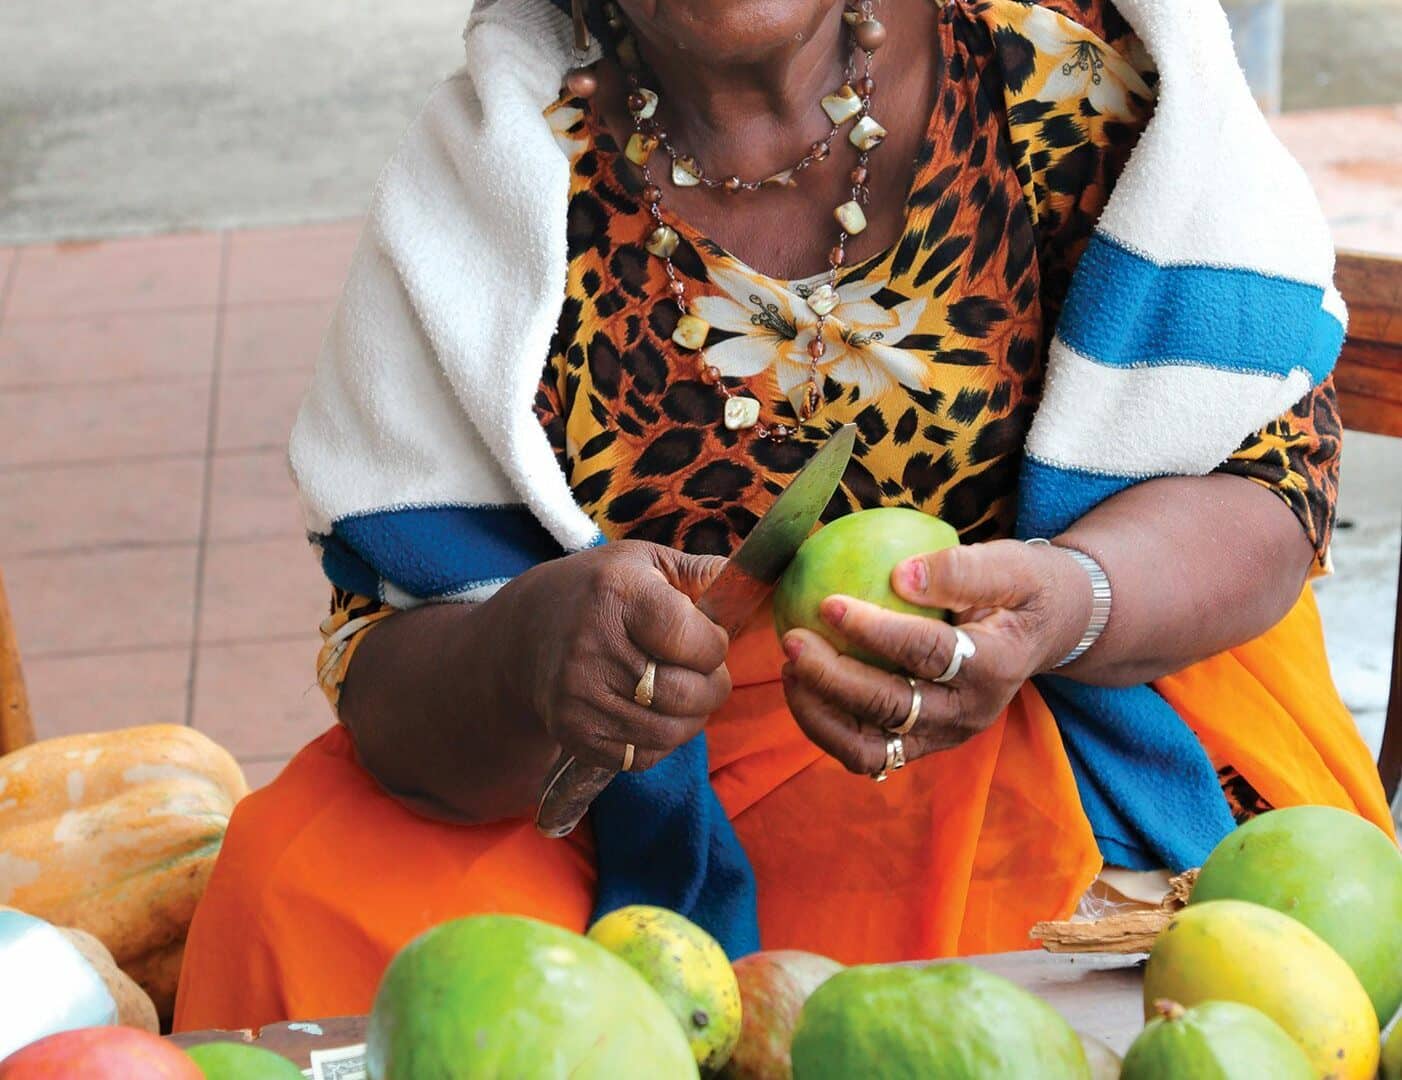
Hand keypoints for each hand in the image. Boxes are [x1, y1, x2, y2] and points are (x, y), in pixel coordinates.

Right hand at [502, 540, 732, 773]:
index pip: (691, 638)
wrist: (526, 635)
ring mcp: (579, 696)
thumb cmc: (601, 592)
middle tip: (707, 673)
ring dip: (693, 717)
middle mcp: (591, 647)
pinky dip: (663, 741)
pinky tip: (655, 713)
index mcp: (616, 594)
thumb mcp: (645, 562)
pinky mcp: (574, 733)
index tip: (709, 639)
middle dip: (713, 686)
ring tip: (686, 693)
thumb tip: (752, 579)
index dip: (714, 644)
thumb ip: (701, 572)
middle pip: (685, 692)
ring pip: (670, 731)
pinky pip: (643, 756)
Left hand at [779, 539, 1091, 774]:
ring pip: (871, 749)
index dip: (874, 631)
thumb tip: (900, 574)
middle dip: (833, 678)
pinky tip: (802, 686)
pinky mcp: (922, 743)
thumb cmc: (1022, 587)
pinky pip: (867, 751)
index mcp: (994, 667)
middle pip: (892, 709)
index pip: (928, 654)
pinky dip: (828, 727)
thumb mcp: (1010, 565)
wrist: (1045, 629)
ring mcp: (944, 736)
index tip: (828, 603)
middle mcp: (969, 713)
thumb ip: (961, 569)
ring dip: (822, 715)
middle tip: (793, 640)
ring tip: (790, 670)